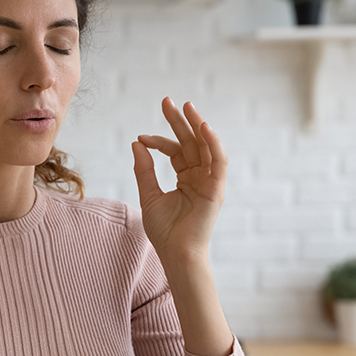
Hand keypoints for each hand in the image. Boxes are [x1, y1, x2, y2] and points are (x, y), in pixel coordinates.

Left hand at [131, 97, 227, 262]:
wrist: (176, 254)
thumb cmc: (164, 231)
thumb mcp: (149, 195)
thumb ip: (144, 170)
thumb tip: (136, 143)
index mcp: (187, 179)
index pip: (175, 151)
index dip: (158, 141)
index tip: (141, 137)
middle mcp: (201, 177)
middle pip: (191, 143)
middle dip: (180, 121)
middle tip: (166, 101)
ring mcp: (210, 182)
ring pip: (206, 146)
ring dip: (198, 125)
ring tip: (186, 106)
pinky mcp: (217, 188)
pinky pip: (219, 160)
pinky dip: (213, 143)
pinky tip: (203, 126)